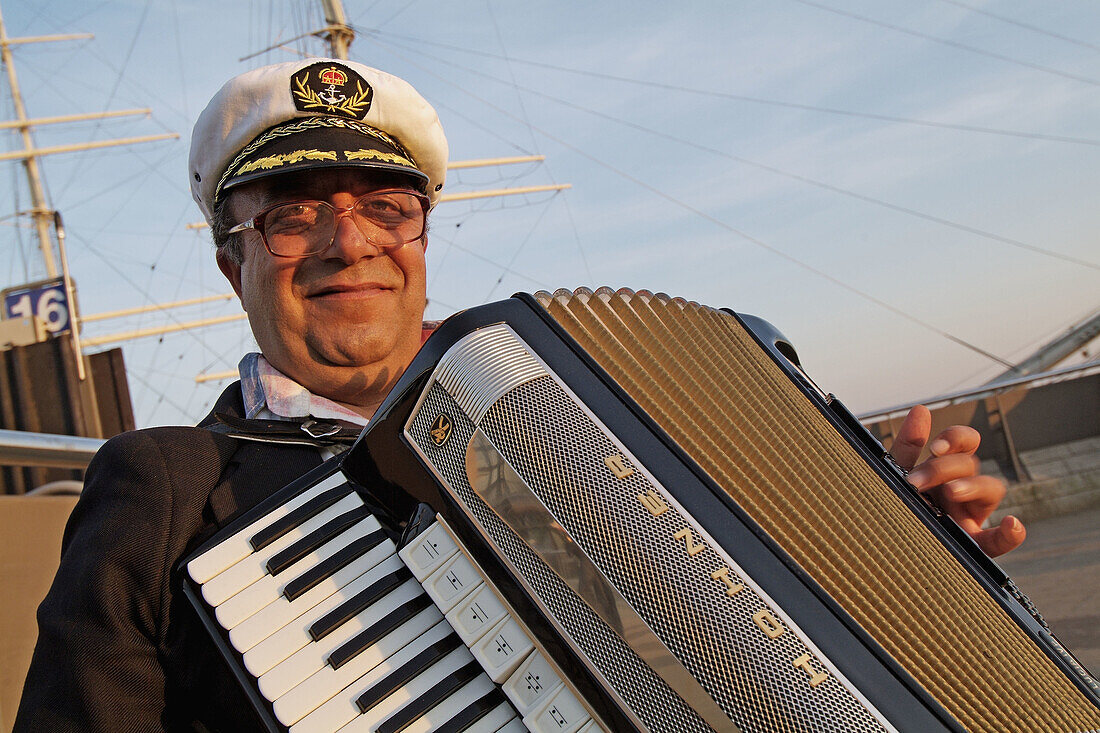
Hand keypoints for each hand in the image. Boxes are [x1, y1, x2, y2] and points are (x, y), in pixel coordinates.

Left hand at [890, 405, 1024, 556]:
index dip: (956, 438)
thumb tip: (921, 409)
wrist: (876, 547)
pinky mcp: (973, 547)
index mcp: (943, 469)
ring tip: (952, 492)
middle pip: (970, 465)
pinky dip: (1012, 533)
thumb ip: (906, 446)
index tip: (935, 446)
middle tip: (915, 482)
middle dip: (944, 468)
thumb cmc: (890, 506)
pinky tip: (1012, 524)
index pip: (964, 443)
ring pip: (991, 490)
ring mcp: (969, 516)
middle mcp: (960, 489)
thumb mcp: (894, 475)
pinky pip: (1000, 541)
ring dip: (974, 486)